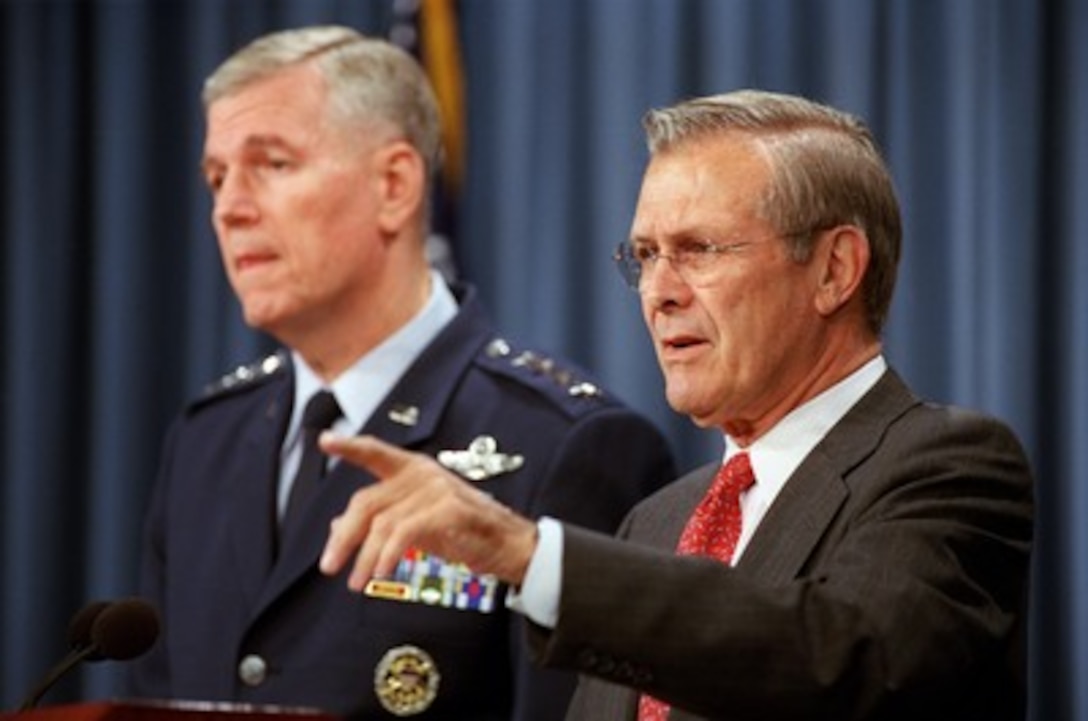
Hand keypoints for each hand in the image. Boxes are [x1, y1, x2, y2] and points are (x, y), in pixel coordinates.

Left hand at [318, 434, 538, 590]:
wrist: (508, 545)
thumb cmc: (464, 531)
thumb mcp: (415, 524)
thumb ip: (380, 519)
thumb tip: (338, 524)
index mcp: (414, 471)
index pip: (376, 453)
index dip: (349, 447)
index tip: (324, 441)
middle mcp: (422, 474)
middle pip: (367, 501)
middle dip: (344, 537)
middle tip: (330, 565)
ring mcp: (437, 489)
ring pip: (382, 523)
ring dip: (365, 557)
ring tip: (357, 581)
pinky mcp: (449, 509)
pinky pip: (405, 533)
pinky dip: (388, 554)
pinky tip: (381, 570)